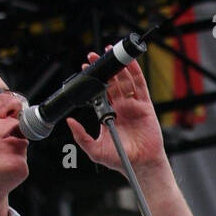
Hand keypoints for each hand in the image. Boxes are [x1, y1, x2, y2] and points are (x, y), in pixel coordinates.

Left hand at [65, 48, 166, 172]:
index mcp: (108, 115)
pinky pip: (140, 86)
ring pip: (124, 81)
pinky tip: (129, 61)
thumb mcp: (94, 149)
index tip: (85, 69)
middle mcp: (121, 108)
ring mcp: (133, 105)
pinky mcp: (145, 106)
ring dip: (118, 66)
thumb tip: (69, 122)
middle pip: (111, 83)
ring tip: (110, 52)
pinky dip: (135, 72)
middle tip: (94, 56)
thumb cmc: (120, 159)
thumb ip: (80, 136)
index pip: (99, 93)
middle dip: (103, 69)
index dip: (93, 81)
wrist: (140, 164)